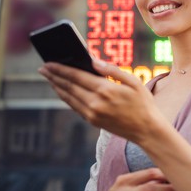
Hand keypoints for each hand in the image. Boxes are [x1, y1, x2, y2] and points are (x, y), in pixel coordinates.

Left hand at [38, 59, 164, 142]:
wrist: (147, 130)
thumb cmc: (143, 103)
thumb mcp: (133, 82)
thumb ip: (112, 69)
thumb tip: (93, 60)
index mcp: (106, 90)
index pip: (76, 76)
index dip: (61, 68)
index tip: (49, 62)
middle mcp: (95, 103)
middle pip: (68, 86)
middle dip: (54, 76)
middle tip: (43, 68)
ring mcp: (92, 114)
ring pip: (68, 98)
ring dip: (57, 86)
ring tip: (49, 78)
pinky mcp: (92, 121)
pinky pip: (74, 106)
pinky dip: (66, 97)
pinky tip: (63, 90)